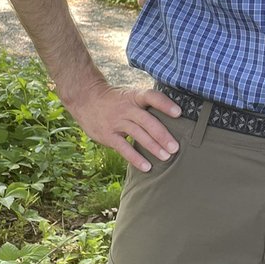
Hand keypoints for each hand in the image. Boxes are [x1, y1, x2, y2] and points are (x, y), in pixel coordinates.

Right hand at [63, 79, 181, 171]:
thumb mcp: (130, 96)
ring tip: (166, 157)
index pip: (152, 97)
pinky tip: (147, 167)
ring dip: (153, 147)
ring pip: (138, 134)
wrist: (85, 99)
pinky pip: (123, 148)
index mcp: (135, 97)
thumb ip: (146, 106)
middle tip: (175, 147)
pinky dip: (135, 158)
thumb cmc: (116, 100)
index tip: (178, 113)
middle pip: (147, 121)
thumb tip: (173, 119)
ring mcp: (116, 122)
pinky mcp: (107, 135)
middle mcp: (126, 108)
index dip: (165, 104)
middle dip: (162, 135)